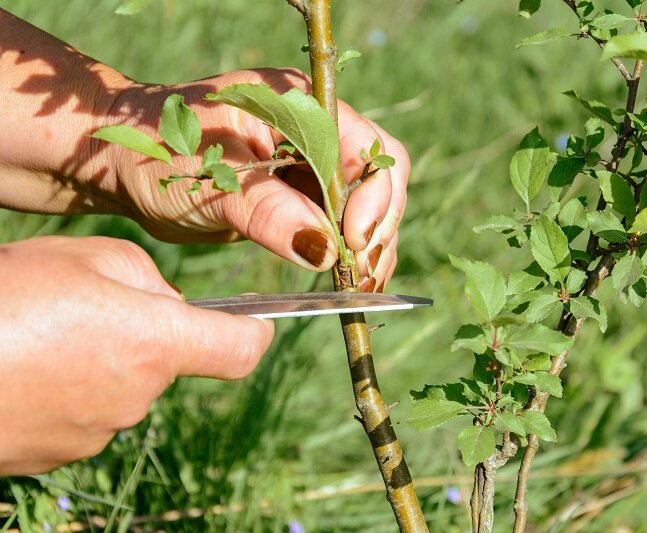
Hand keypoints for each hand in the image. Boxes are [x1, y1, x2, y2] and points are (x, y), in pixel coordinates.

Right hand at [0, 236, 272, 474]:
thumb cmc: (6, 298)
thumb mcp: (86, 257)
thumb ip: (146, 279)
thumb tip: (167, 306)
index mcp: (156, 344)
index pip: (239, 350)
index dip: (253, 332)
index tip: (253, 321)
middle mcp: (137, 397)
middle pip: (168, 360)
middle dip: (145, 331)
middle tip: (88, 303)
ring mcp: (95, 433)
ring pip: (123, 385)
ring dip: (102, 358)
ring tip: (43, 330)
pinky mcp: (57, 455)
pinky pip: (84, 411)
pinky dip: (69, 387)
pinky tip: (26, 362)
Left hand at [103, 69, 407, 291]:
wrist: (127, 165)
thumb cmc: (159, 154)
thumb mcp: (212, 183)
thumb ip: (268, 212)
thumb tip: (324, 251)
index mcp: (300, 106)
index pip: (368, 148)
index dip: (372, 197)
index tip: (352, 243)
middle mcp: (317, 130)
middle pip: (380, 177)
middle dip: (377, 227)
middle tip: (361, 274)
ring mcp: (313, 164)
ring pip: (368, 205)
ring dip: (371, 246)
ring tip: (360, 285)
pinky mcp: (303, 196)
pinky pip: (343, 224)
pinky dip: (350, 253)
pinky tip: (347, 281)